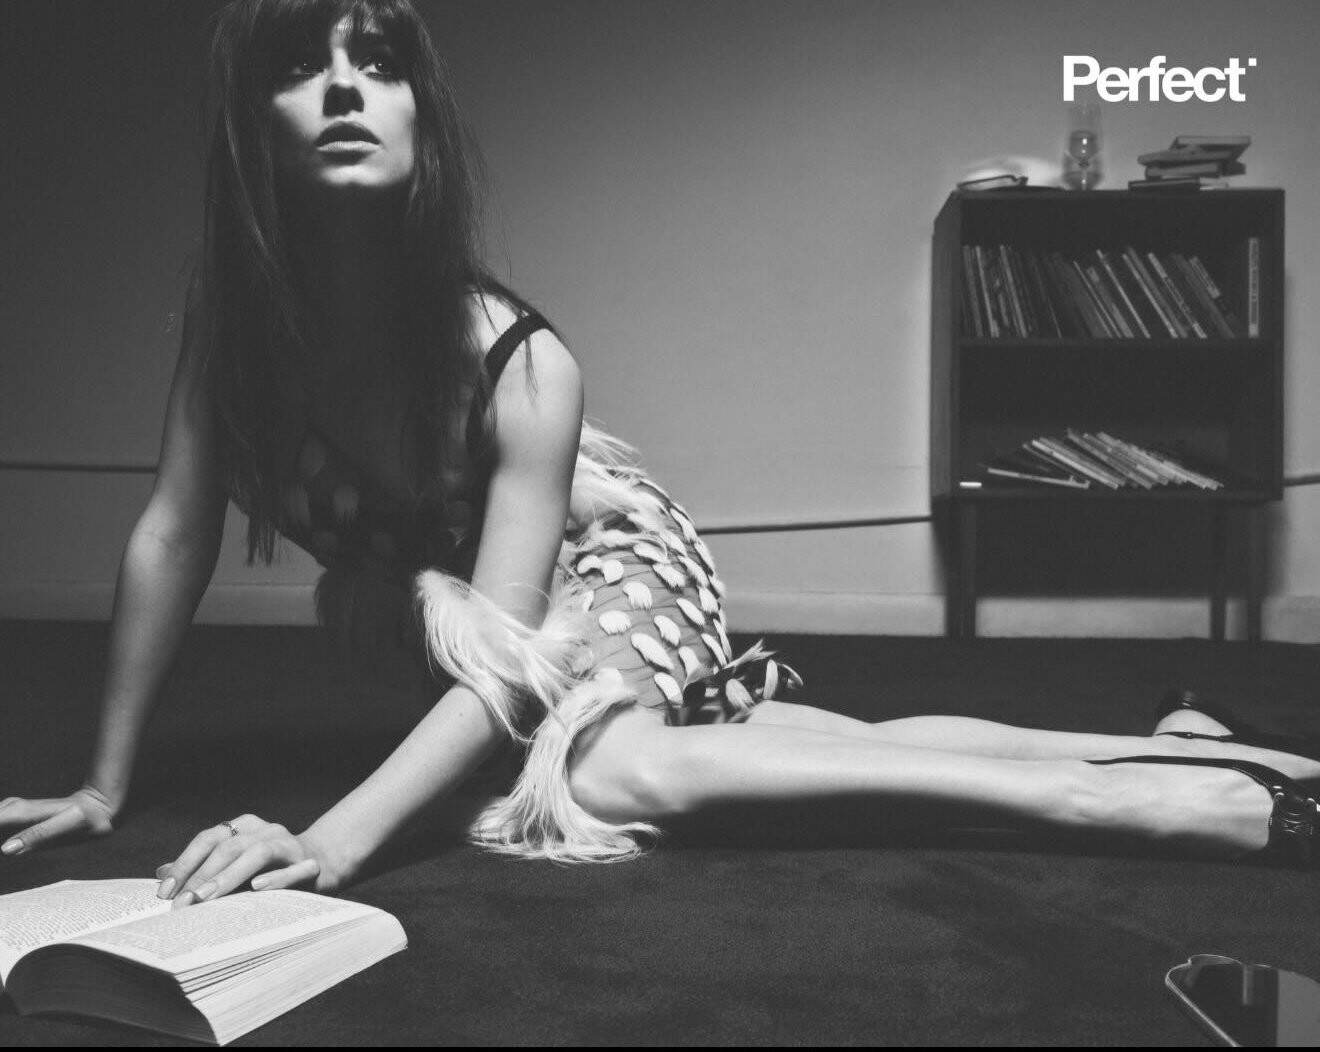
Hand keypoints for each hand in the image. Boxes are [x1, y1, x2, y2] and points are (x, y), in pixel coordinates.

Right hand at [0, 786, 117, 855]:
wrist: (98, 807)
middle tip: (0, 863)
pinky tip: (1, 848)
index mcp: (18, 812)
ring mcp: (9, 812)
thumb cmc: (85, 819)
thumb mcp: (67, 827)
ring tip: (0, 863)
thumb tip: (5, 850)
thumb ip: (37, 837)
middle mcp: (9, 808)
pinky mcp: (12, 818)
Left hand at [157, 815, 345, 906]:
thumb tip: (161, 874)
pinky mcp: (309, 863)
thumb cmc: (271, 868)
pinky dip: (276, 877)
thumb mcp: (234, 865)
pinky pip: (293, 869)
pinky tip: (258, 888)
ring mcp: (289, 844)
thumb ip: (202, 867)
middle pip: (229, 846)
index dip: (185, 863)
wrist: (323, 863)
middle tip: (183, 902)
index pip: (209, 839)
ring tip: (207, 898)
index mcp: (244, 827)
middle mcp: (265, 830)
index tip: (165, 891)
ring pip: (257, 853)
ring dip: (230, 876)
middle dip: (202, 875)